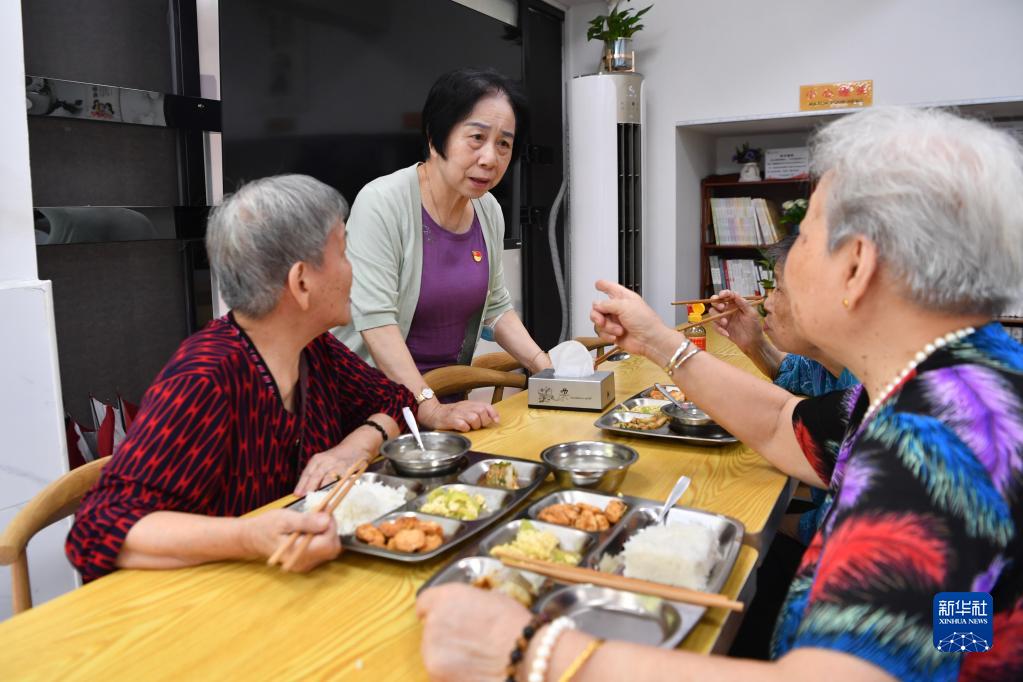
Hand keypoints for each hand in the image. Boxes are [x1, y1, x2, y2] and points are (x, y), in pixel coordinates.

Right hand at [242, 509, 341, 571]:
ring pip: (329, 549)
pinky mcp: (305, 562)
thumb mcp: (285, 519)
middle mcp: (303, 563)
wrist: (251, 538)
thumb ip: (306, 521)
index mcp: (298, 554)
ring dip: (327, 533)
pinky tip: (312, 528)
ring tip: (315, 520)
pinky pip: (322, 550)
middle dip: (331, 529)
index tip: (325, 511)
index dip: (331, 526)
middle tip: (321, 514)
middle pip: (332, 548)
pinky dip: (322, 538)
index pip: (328, 543)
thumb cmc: (266, 526)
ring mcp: (305, 564)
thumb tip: (327, 520)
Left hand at [294, 445, 368, 495]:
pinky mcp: (348, 469)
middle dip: (310, 488)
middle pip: (316, 475)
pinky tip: (332, 495)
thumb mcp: (322, 462)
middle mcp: (326, 461)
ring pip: (328, 478)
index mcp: (317, 460)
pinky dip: (336, 488)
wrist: (355, 447)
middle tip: (305, 498)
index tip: (297, 494)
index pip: (307, 473)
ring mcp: (337, 465)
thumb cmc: (336, 459)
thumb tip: (304, 492)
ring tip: (317, 499)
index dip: (301, 484)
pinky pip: (341, 480)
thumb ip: (314, 475)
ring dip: (322, 489)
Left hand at [417, 584, 531, 680]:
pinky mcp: (437, 677)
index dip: (436, 610)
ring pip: (434, 654)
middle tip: (470, 641)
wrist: (525, 658)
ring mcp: (432, 653)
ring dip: (449, 656)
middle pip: (430, 629)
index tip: (446, 617)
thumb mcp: (492, 600)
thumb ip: (469, 604)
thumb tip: (465, 612)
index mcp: (446, 598)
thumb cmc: (515, 626)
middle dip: (446, 635)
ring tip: (475, 659)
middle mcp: (433, 623)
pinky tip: (474, 672)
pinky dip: (452, 674)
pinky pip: (441, 673)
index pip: (425, 602)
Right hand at [418, 398, 498, 431]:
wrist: (432, 413)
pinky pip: (463, 425)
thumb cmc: (451, 413)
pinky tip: (462, 429)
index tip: (496, 421)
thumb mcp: (465, 409)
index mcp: (469, 404)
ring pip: (474, 418)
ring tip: (470, 427)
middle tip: (478, 426)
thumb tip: (493, 419)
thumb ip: (477, 412)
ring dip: (475, 425)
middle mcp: (464, 407)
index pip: (486, 405)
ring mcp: (457, 413)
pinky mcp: (450, 420)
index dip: (493, 413)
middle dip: (483, 421)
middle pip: (482, 412)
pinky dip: (465, 429)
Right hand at [590, 280, 673, 360]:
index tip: (597, 284)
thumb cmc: (646, 321)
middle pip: (598, 307)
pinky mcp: (613, 333)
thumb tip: (596, 305)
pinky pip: (601, 332)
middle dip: (597, 315)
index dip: (603, 285)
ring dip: (607, 327)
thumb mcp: (625, 306)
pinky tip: (616, 336)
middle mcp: (618, 309)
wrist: (649, 340)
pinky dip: (607, 335)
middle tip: (601, 320)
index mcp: (623, 298)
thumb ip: (608, 304)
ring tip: (618, 330)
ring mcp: (615, 321)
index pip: (610, 288)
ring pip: (598, 321)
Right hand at [708, 290, 763, 353]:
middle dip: (716, 303)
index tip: (722, 295)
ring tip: (725, 323)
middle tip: (722, 307)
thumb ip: (743, 304)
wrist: (752, 341)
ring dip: (717, 317)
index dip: (723, 293)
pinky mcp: (721, 327)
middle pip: (716, 302)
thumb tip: (735, 294)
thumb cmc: (754, 326)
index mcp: (736, 304)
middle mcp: (728, 309)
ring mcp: (723, 318)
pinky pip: (714, 326)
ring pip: (712, 313)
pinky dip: (719, 329)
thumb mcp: (751, 313)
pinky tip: (727, 333)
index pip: (727, 295)